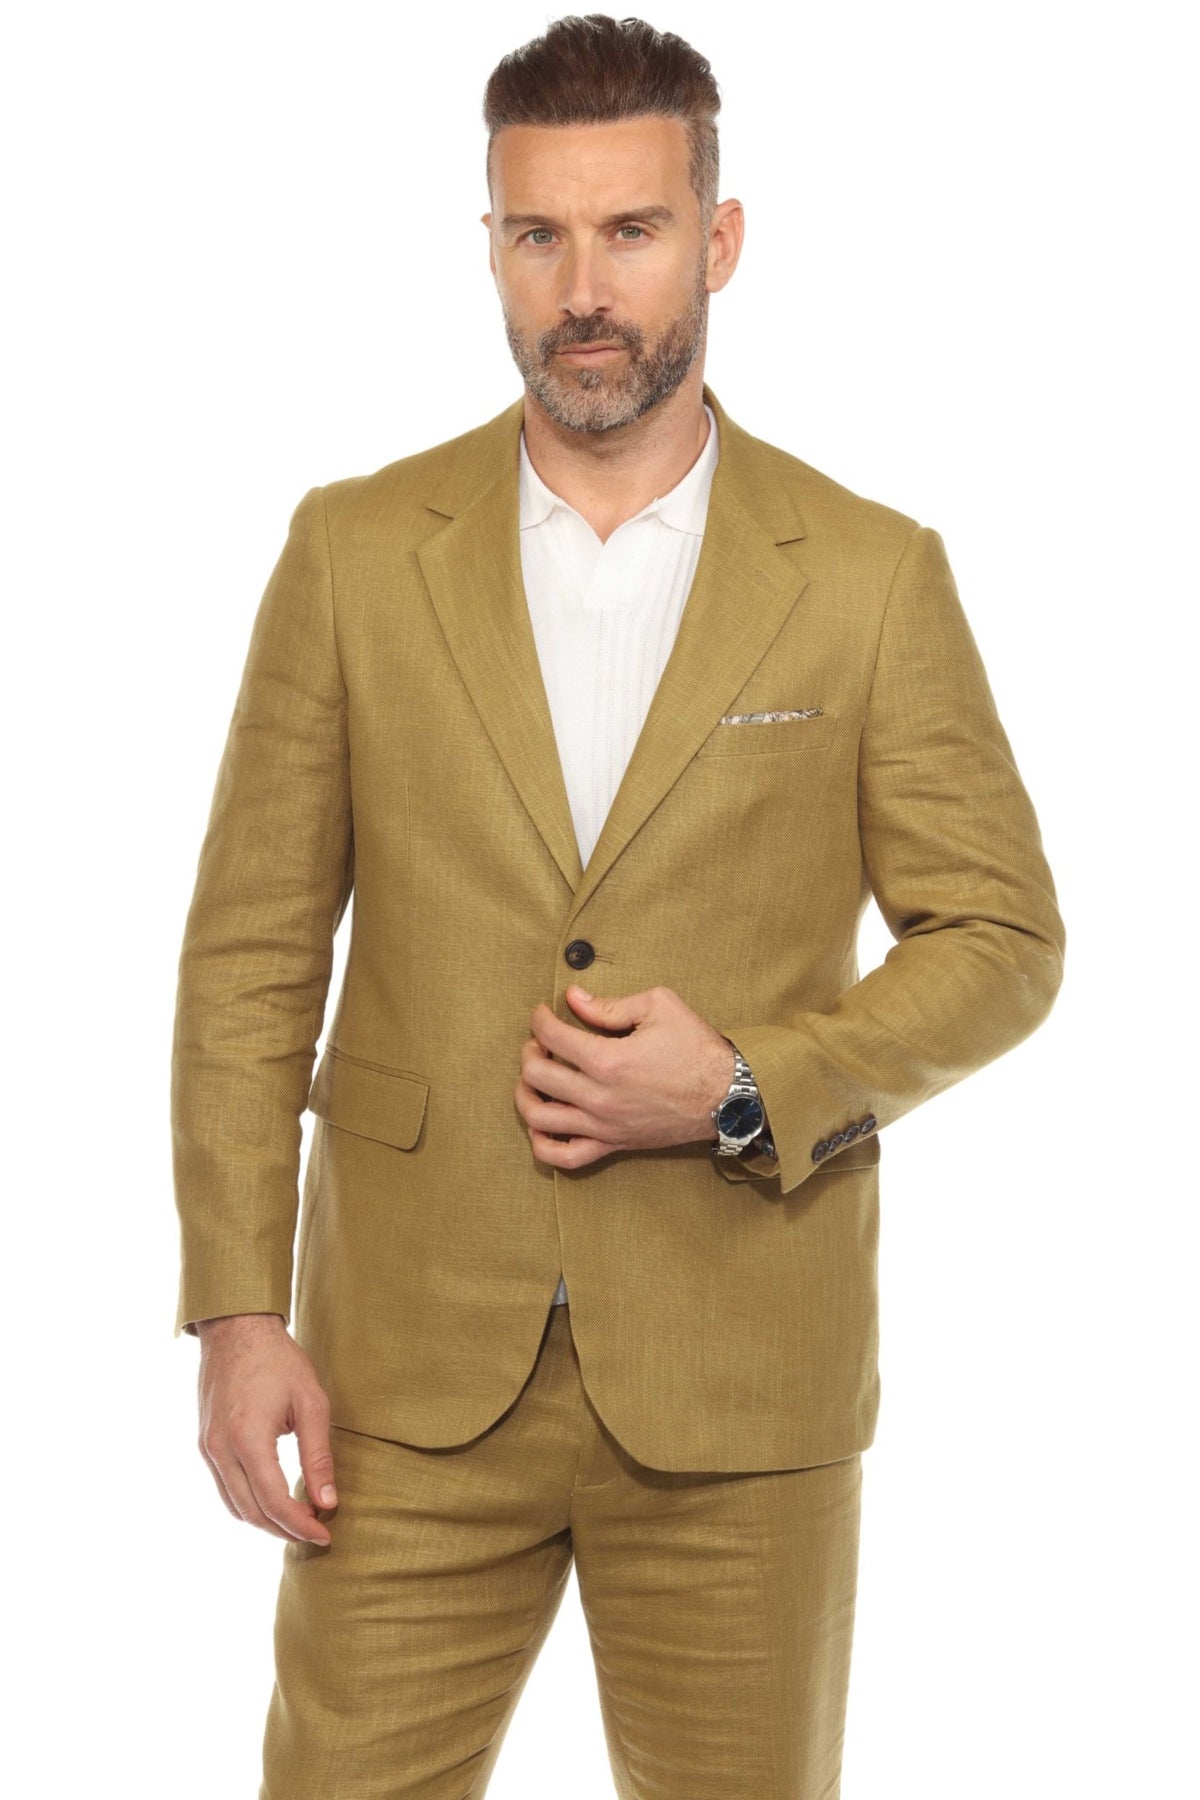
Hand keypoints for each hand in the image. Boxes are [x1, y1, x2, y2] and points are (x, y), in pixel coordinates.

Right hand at [195, 1313, 336, 1546]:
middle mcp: (220, 1450)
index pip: (274, 1502)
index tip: (326, 1534)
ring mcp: (208, 1448)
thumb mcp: (310, 1403)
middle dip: (284, 1530)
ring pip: (234, 1506)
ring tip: (299, 1521)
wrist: (237, 1329)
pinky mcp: (205, 1443)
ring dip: (265, 1521)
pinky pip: (225, 1487)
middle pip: (251, 1513)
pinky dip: (249, 1503)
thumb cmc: (278, 1361)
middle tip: (316, 1532)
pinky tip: (275, 1499)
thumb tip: (328, 1502)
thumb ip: (318, 1456)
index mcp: (247, 1439)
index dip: (301, 1525)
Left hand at [515, 983, 734, 1170]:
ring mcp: (604, 1126)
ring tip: (534, 1079)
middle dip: (530, 1052)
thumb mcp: (659, 1007)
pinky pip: (565, 1157)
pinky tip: (541, 1125)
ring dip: (525, 1095)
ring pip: (540, 1119)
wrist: (727, 1097)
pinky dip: (542, 1145)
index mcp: (608, 1060)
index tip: (544, 1012)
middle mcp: (599, 1097)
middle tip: (540, 1042)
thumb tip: (573, 998)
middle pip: (536, 1076)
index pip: (550, 1037)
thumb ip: (609, 1004)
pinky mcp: (613, 1145)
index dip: (540, 1019)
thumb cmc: (696, 1048)